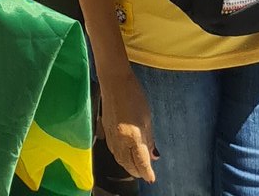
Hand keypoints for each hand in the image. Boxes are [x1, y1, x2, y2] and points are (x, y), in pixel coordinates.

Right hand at [100, 69, 156, 183]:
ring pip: (119, 159)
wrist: (113, 80)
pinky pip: (113, 151)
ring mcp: (110, 136)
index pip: (141, 161)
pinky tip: (123, 156)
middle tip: (145, 174)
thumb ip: (149, 138)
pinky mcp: (105, 130)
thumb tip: (153, 155)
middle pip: (128, 164)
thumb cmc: (133, 94)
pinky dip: (120, 158)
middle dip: (137, 171)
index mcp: (133, 136)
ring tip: (135, 169)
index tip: (152, 178)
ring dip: (128, 166)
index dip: (147, 172)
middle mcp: (120, 140)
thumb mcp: (146, 116)